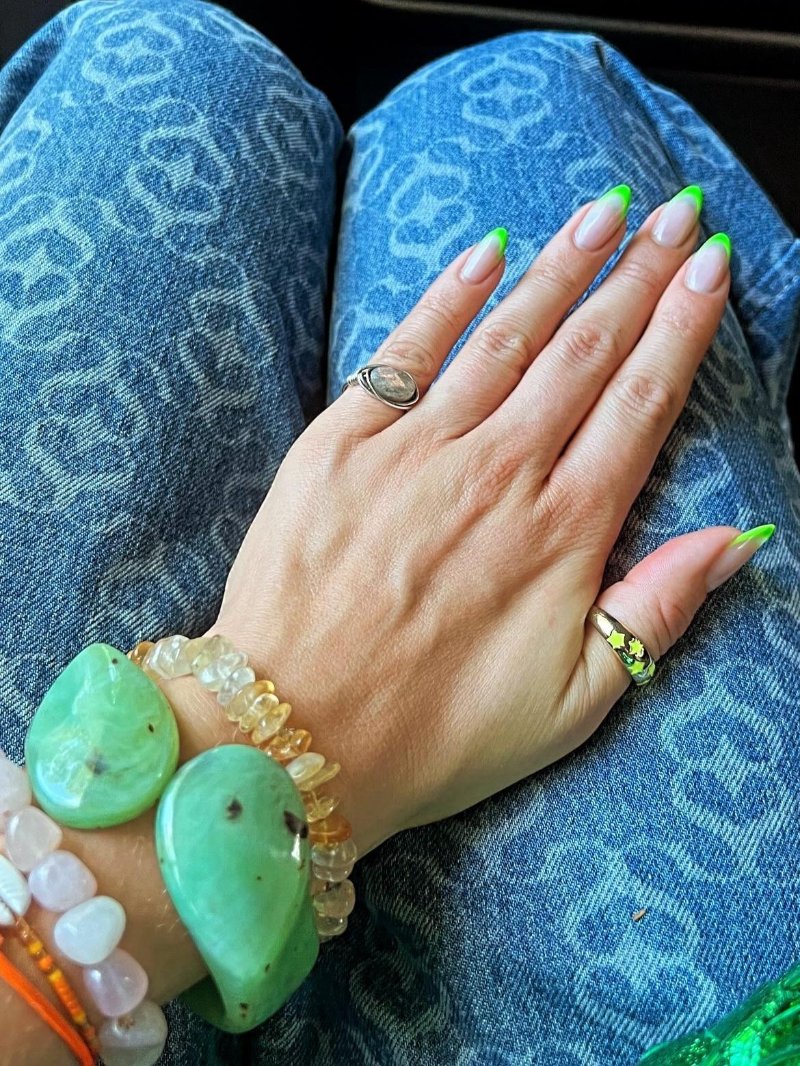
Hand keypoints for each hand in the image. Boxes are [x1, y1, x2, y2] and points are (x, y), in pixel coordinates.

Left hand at [210, 187, 759, 857]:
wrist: (292, 737)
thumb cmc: (433, 734)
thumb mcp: (572, 704)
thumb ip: (654, 611)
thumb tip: (734, 542)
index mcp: (560, 533)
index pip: (640, 404)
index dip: (681, 329)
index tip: (709, 268)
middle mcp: (496, 472)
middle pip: (583, 351)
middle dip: (638, 274)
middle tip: (674, 214)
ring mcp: (414, 451)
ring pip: (505, 336)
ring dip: (560, 267)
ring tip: (602, 212)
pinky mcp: (339, 444)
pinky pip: (404, 352)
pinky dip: (448, 297)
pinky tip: (485, 252)